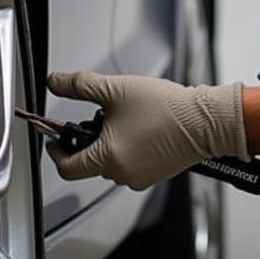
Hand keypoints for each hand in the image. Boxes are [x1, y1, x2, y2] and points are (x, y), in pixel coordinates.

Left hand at [46, 71, 248, 190]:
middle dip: (87, 138)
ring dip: (107, 141)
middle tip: (94, 114)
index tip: (55, 135)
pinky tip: (138, 125)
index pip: (67, 167)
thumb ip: (79, 85)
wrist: (204, 120)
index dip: (56, 149)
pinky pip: (129, 162)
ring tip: (121, 115)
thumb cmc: (165, 108)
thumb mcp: (114, 89)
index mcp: (108, 159)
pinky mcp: (154, 174)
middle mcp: (122, 174)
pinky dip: (126, 146)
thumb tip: (55, 82)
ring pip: (110, 161)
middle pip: (88, 162)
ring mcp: (140, 177)